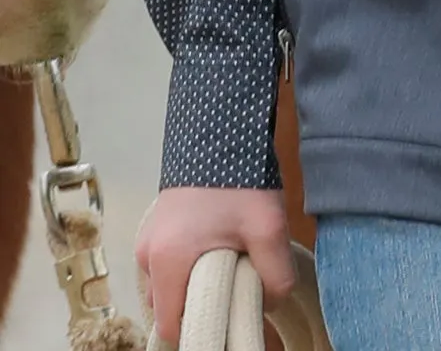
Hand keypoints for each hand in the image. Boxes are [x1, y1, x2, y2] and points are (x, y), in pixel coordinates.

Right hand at [134, 186, 295, 348]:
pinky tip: (217, 247)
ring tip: (227, 266)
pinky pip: (167, 261)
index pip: (172, 324)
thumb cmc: (240, 181)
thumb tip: (269, 305)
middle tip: (232, 291)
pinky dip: (187, 265)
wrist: (222, 128)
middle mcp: (148, 253)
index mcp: (167, 261)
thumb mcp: (269, 228)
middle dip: (198, 307)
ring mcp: (149, 237)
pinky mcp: (157, 224)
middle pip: (167, 305)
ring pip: (166, 283)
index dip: (202, 329)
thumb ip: (275, 276)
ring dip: (192, 285)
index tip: (228, 319)